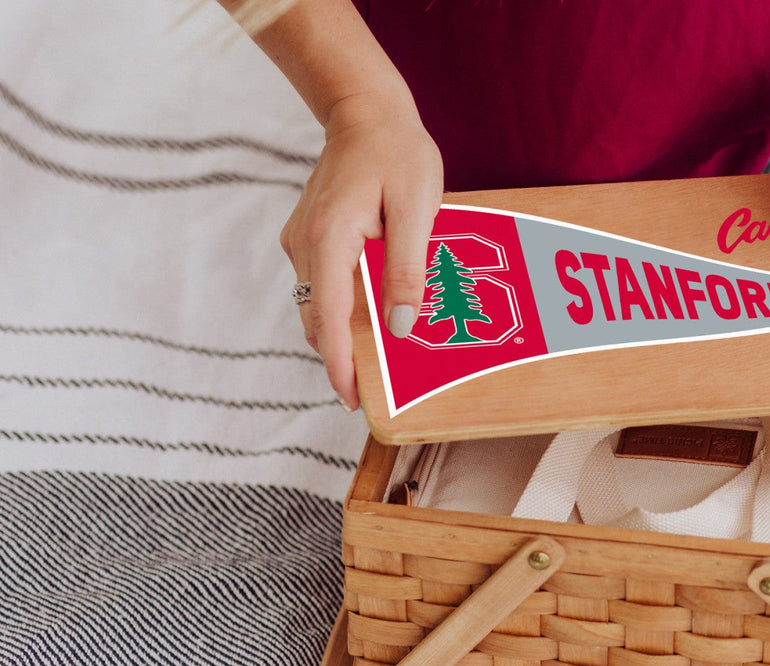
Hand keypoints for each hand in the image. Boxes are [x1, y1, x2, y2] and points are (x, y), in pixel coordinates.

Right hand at [280, 93, 442, 408]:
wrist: (366, 111)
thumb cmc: (397, 153)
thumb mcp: (416, 210)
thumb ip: (407, 269)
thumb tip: (400, 325)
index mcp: (328, 238)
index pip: (328, 318)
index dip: (340, 364)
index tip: (351, 399)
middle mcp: (304, 244)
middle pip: (318, 319)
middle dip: (343, 358)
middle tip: (377, 392)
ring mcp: (302, 241)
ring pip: (318, 305)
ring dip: (343, 334)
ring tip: (381, 361)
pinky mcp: (310, 239)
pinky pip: (324, 285)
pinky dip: (344, 308)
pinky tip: (375, 316)